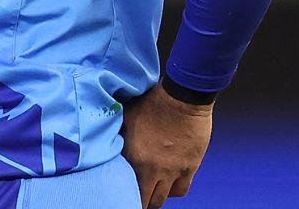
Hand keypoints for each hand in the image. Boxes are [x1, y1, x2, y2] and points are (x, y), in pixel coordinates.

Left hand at [121, 83, 213, 208]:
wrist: (182, 98)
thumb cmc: (153, 102)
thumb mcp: (127, 116)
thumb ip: (118, 135)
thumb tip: (109, 142)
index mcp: (134, 155)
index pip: (124, 185)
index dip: (121, 190)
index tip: (120, 189)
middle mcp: (153, 168)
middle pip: (145, 199)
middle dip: (139, 199)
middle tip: (136, 195)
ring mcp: (173, 170)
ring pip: (162, 198)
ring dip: (155, 196)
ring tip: (151, 191)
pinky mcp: (189, 168)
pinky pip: (181, 190)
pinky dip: (173, 190)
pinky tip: (168, 184)